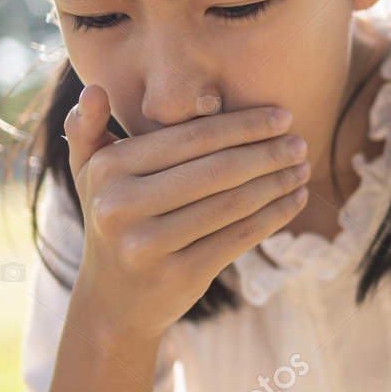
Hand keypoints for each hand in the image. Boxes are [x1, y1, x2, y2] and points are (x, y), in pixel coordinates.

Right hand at [62, 84, 310, 338]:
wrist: (112, 302)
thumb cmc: (113, 222)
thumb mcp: (90, 176)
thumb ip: (87, 130)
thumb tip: (95, 89)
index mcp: (108, 169)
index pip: (191, 138)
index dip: (243, 125)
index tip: (282, 116)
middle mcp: (121, 205)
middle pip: (216, 170)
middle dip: (267, 153)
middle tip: (300, 143)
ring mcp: (149, 244)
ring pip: (233, 204)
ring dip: (277, 183)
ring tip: (303, 168)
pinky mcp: (178, 274)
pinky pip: (239, 237)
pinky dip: (275, 216)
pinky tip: (296, 200)